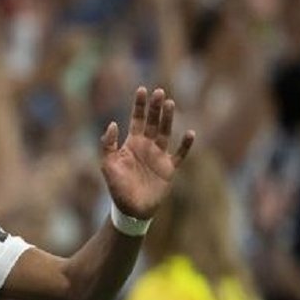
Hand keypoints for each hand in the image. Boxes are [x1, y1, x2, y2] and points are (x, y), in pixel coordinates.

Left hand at [100, 87, 194, 218]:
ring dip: (168, 119)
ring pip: (166, 132)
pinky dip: (186, 145)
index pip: (137, 120)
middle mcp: (147, 146)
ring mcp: (159, 156)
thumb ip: (108, 145)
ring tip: (170, 103)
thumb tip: (113, 123)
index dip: (139, 105)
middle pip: (153, 122)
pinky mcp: (169, 169)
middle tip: (159, 92)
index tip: (142, 89)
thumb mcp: (107, 166)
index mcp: (131, 144)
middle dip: (156, 107)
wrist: (130, 210)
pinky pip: (180, 154)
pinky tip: (191, 133)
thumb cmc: (117, 188)